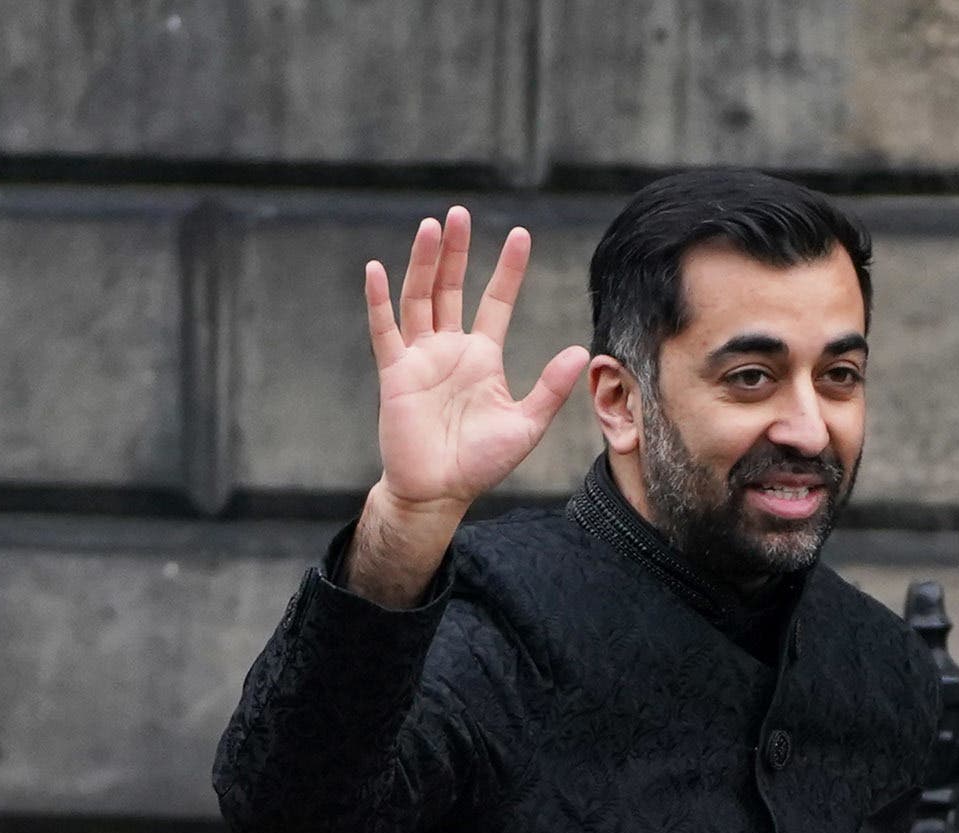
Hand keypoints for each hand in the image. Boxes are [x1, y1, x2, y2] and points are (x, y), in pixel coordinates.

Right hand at [345, 208, 590, 607]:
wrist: (439, 493)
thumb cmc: (480, 463)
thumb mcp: (525, 424)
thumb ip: (550, 387)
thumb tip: (581, 350)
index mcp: (481, 357)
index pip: (495, 301)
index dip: (507, 270)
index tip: (520, 235)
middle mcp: (449, 349)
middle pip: (450, 287)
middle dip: (455, 251)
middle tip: (459, 212)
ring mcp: (420, 358)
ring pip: (419, 298)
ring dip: (423, 262)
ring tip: (430, 227)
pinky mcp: (395, 374)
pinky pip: (384, 331)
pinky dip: (378, 300)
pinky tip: (376, 270)